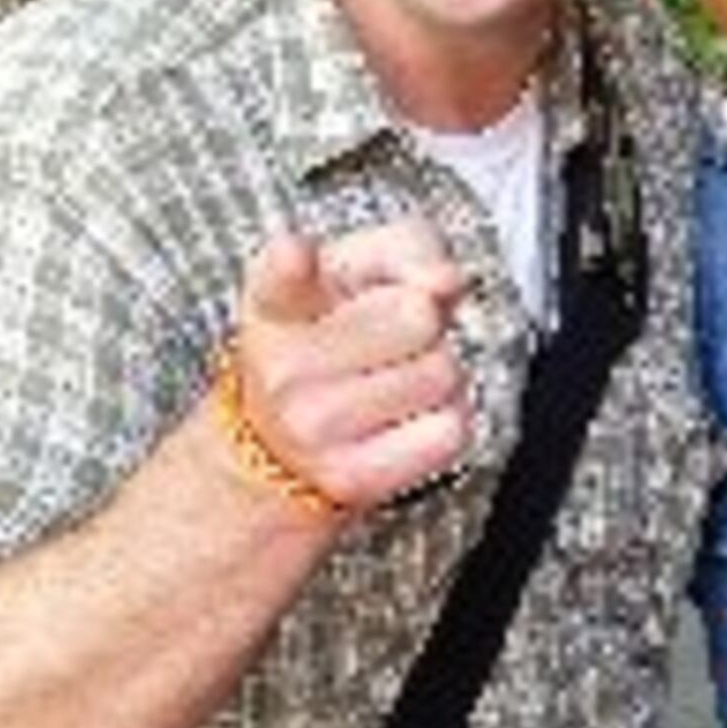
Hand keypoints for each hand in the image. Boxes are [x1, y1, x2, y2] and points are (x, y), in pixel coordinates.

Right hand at [222, 218, 476, 512]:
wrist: (284, 441)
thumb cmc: (334, 338)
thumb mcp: (359, 270)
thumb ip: (407, 249)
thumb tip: (445, 279)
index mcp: (276, 301)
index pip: (280, 276)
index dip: (293, 262)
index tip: (296, 255)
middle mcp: (283, 366)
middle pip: (416, 315)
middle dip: (425, 319)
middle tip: (394, 335)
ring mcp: (313, 427)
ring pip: (442, 373)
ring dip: (440, 369)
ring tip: (398, 376)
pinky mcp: (351, 478)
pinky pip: (450, 431)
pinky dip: (446, 419)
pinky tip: (407, 416)